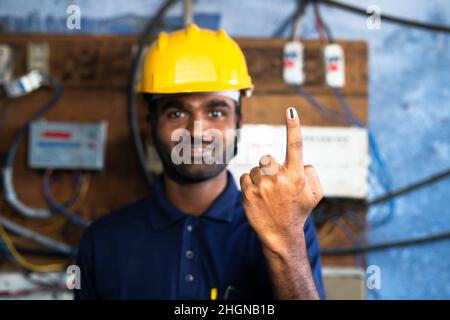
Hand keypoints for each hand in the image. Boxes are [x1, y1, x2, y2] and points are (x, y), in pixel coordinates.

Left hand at [240, 107, 323, 254]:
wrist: (280, 235)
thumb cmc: (298, 212)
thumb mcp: (314, 194)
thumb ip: (310, 172)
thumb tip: (301, 160)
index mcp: (297, 176)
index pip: (296, 146)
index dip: (294, 126)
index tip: (291, 110)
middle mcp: (279, 178)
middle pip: (269, 158)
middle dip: (271, 168)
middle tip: (276, 186)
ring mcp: (262, 185)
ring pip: (256, 167)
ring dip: (260, 177)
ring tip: (267, 194)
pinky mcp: (248, 192)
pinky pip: (245, 176)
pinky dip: (250, 184)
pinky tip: (257, 196)